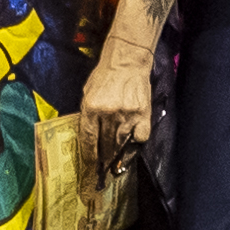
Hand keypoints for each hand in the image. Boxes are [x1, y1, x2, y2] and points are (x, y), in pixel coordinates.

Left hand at [79, 25, 161, 170]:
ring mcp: (127, 115)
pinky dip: (134, 146)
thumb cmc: (105, 75)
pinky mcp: (143, 114)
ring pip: (121, 144)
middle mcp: (109, 113)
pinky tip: (130, 148)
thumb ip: (87, 114)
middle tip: (102, 169)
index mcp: (91, 107)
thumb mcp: (88, 93)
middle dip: (103, 159)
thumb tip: (89, 137)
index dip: (89, 155)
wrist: (127, 61)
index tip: (89, 165)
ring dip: (116, 156)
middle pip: (105, 144)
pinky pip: (139, 139)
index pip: (88, 139)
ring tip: (113, 165)